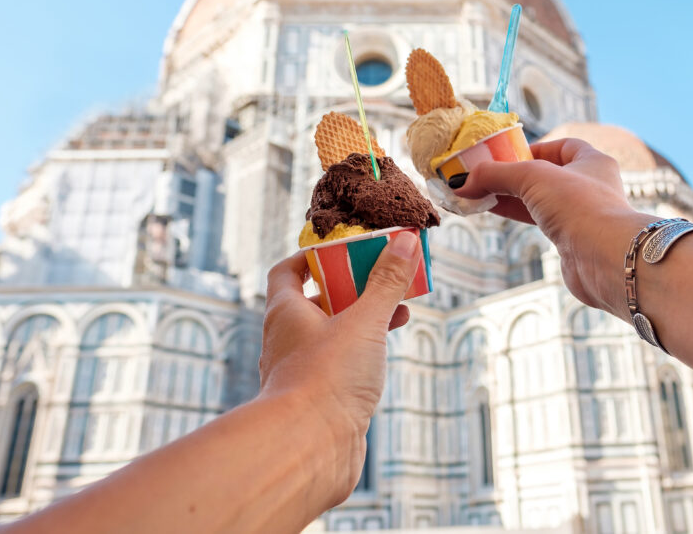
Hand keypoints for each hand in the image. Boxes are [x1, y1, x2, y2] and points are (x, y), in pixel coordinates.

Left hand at [258, 232, 419, 504]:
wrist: (308, 450)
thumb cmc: (326, 380)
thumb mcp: (365, 321)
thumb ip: (387, 282)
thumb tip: (405, 241)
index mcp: (286, 313)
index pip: (288, 272)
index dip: (313, 257)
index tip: (345, 251)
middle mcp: (287, 341)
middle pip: (315, 303)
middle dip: (351, 289)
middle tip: (384, 281)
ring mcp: (300, 373)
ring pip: (330, 336)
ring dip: (361, 322)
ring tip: (398, 314)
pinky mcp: (317, 402)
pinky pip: (338, 367)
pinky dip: (362, 355)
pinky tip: (385, 358)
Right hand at [455, 138, 653, 316]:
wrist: (605, 259)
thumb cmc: (580, 206)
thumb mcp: (532, 177)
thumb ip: (496, 175)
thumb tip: (462, 182)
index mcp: (592, 161)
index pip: (562, 146)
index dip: (534, 148)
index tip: (507, 154)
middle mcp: (590, 186)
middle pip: (545, 174)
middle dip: (513, 174)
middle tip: (483, 175)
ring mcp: (581, 215)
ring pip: (539, 200)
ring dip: (510, 196)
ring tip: (478, 194)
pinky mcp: (571, 240)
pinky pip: (538, 221)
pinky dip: (517, 215)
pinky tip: (494, 211)